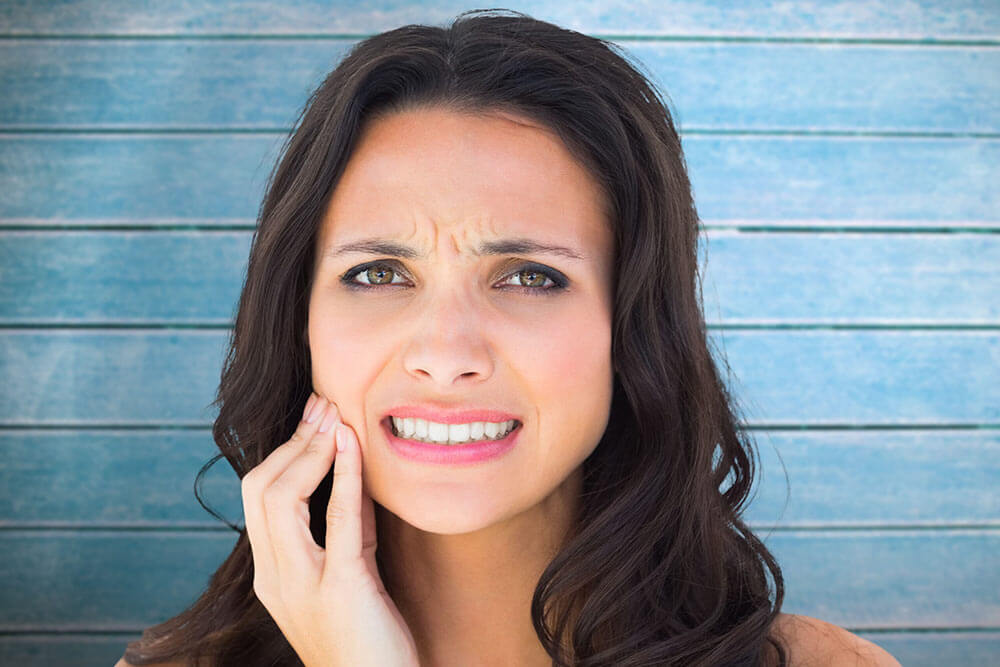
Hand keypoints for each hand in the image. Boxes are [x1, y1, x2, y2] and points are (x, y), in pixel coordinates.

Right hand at [241, 393, 419, 666]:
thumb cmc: (371, 639)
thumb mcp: (352, 574)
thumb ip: (346, 531)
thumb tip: (352, 476)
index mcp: (273, 576)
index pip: (258, 498)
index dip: (283, 451)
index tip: (313, 417)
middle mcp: (276, 580)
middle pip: (259, 491)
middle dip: (292, 441)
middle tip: (322, 404)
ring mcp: (303, 587)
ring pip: (280, 499)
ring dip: (309, 450)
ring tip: (335, 417)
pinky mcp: (341, 590)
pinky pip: (336, 521)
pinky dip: (343, 475)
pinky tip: (352, 445)